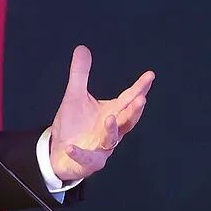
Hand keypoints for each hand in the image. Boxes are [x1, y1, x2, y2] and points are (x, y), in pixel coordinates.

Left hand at [49, 45, 154, 181]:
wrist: (60, 152)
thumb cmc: (74, 124)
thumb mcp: (75, 96)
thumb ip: (80, 74)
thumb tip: (82, 47)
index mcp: (112, 113)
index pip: (128, 99)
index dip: (140, 88)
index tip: (150, 75)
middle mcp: (111, 131)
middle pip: (127, 121)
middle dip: (134, 111)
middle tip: (141, 99)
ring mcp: (101, 148)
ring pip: (111, 140)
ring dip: (111, 130)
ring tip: (110, 118)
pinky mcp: (88, 162)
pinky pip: (86, 159)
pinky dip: (80, 153)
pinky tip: (71, 147)